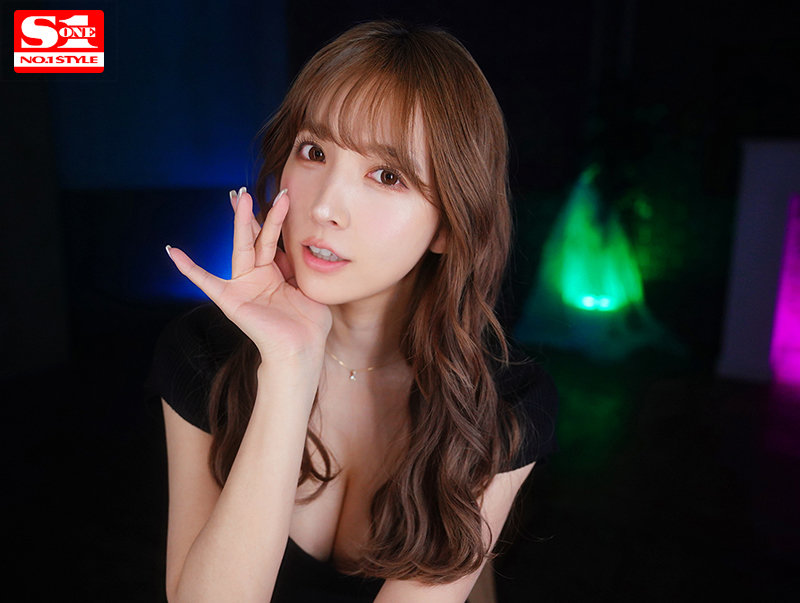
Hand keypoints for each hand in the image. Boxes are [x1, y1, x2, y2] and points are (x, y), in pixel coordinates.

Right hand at [166, 188, 331, 362]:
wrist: (301, 351)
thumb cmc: (309, 325)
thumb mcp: (308, 287)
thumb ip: (297, 265)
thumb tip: (292, 244)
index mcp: (275, 274)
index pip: (271, 241)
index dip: (274, 219)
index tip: (279, 196)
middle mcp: (257, 277)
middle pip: (255, 238)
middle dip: (253, 213)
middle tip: (248, 190)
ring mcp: (243, 286)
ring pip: (241, 248)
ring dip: (240, 222)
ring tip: (238, 197)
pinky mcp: (231, 300)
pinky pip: (206, 282)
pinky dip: (189, 268)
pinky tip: (173, 251)